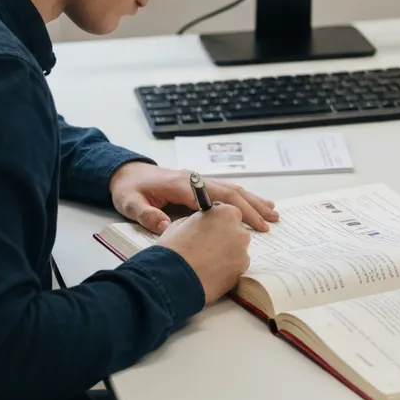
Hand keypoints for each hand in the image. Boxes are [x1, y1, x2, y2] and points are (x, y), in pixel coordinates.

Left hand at [109, 162, 276, 234]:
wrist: (125, 173)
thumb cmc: (129, 189)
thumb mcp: (130, 203)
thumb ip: (147, 215)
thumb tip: (167, 227)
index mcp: (182, 184)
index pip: (216, 197)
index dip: (235, 210)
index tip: (252, 224)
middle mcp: (195, 180)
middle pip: (231, 192)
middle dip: (253, 207)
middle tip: (271, 222)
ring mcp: (199, 181)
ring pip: (233, 189)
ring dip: (253, 201)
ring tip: (273, 213)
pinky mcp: (200, 184)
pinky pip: (226, 190)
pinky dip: (244, 197)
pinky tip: (257, 204)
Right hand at [157, 203, 250, 300]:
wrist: (173, 279)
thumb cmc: (173, 250)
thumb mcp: (180, 224)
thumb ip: (199, 221)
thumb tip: (201, 225)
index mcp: (224, 214)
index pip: (231, 213)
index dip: (220, 222)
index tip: (212, 228)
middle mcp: (238, 231)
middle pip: (236, 232)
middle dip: (226, 238)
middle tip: (208, 247)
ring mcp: (242, 253)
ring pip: (238, 251)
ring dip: (227, 254)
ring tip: (207, 263)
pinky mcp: (241, 271)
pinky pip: (236, 267)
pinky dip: (227, 270)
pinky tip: (211, 273)